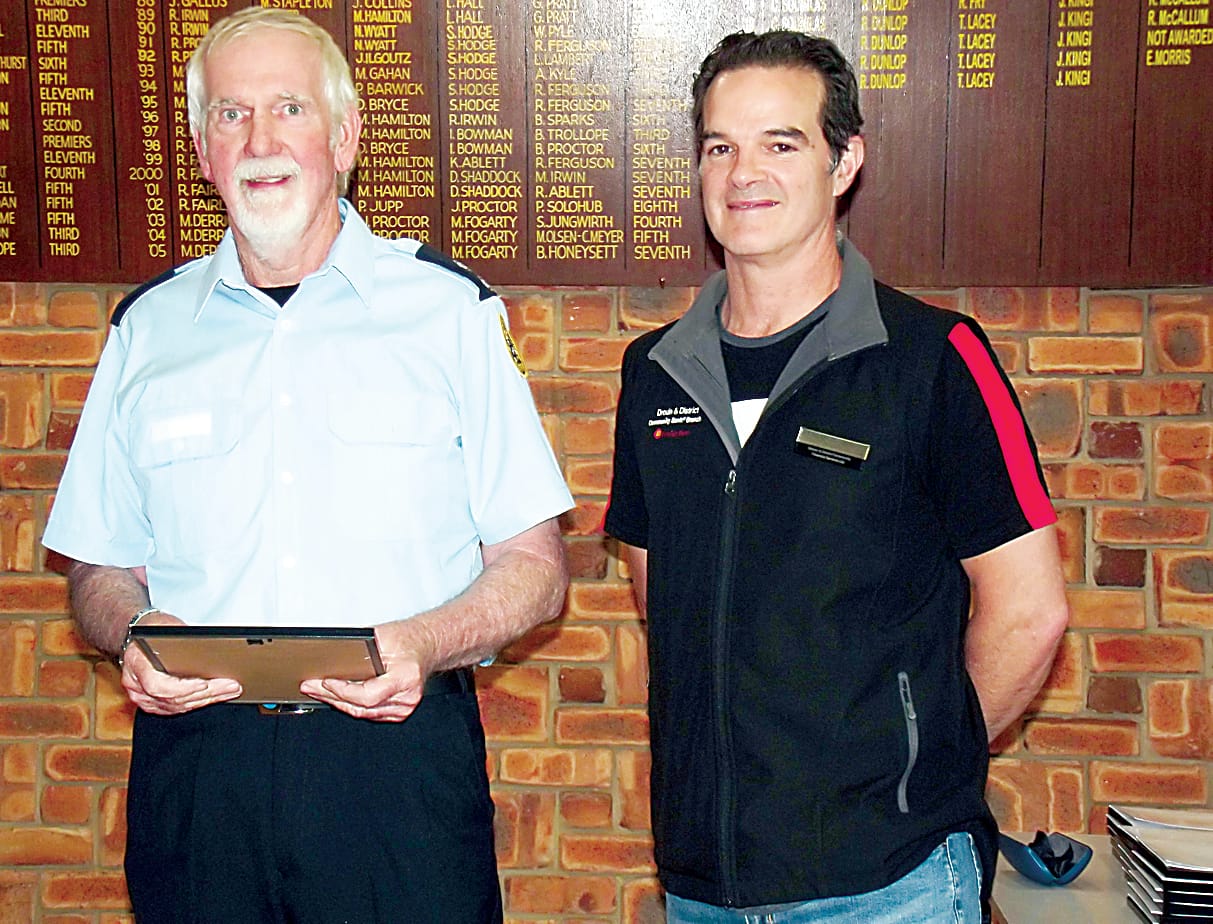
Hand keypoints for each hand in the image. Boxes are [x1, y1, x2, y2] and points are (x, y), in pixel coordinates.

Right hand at [120, 611, 241, 714]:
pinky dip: (197, 702)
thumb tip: (211, 649)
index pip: (157, 685)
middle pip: (173, 698)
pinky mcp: (152, 702)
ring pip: (177, 706)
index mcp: (136, 664)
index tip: (204, 684)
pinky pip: (175, 708)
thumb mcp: (167, 626)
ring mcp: (142, 696)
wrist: (137, 635)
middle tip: (231, 686)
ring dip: (206, 700)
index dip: (182, 688)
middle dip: (206, 694)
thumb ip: (183, 639)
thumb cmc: (152, 627)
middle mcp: (135, 685)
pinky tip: (215, 696)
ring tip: (229, 690)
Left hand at [299, 623, 432, 721]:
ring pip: (364, 713)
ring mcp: (404, 707)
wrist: (426, 644)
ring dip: (339, 703)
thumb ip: (360, 650)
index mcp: (406, 677)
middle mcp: (407, 696)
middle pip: (362, 707)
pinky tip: (337, 697)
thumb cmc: (408, 639)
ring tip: (318, 692)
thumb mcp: (383, 636)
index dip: (342, 691)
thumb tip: (332, 657)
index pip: (367, 695)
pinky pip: (370, 714)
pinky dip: (352, 706)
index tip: (324, 682)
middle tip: (310, 687)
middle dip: (332, 697)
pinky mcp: (399, 711)